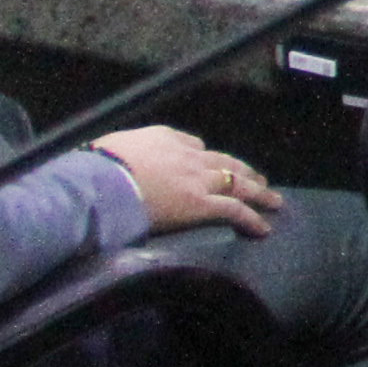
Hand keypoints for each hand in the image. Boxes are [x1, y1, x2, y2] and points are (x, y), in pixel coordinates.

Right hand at [98, 128, 275, 236]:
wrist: (101, 183)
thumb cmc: (95, 167)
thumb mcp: (109, 146)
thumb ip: (122, 152)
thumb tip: (115, 160)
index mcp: (165, 138)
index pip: (194, 145)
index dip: (205, 156)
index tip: (212, 163)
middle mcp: (188, 155)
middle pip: (224, 162)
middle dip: (242, 170)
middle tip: (257, 178)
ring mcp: (198, 179)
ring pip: (237, 183)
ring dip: (258, 192)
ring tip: (272, 199)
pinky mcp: (200, 204)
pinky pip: (234, 211)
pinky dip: (252, 219)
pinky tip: (263, 228)